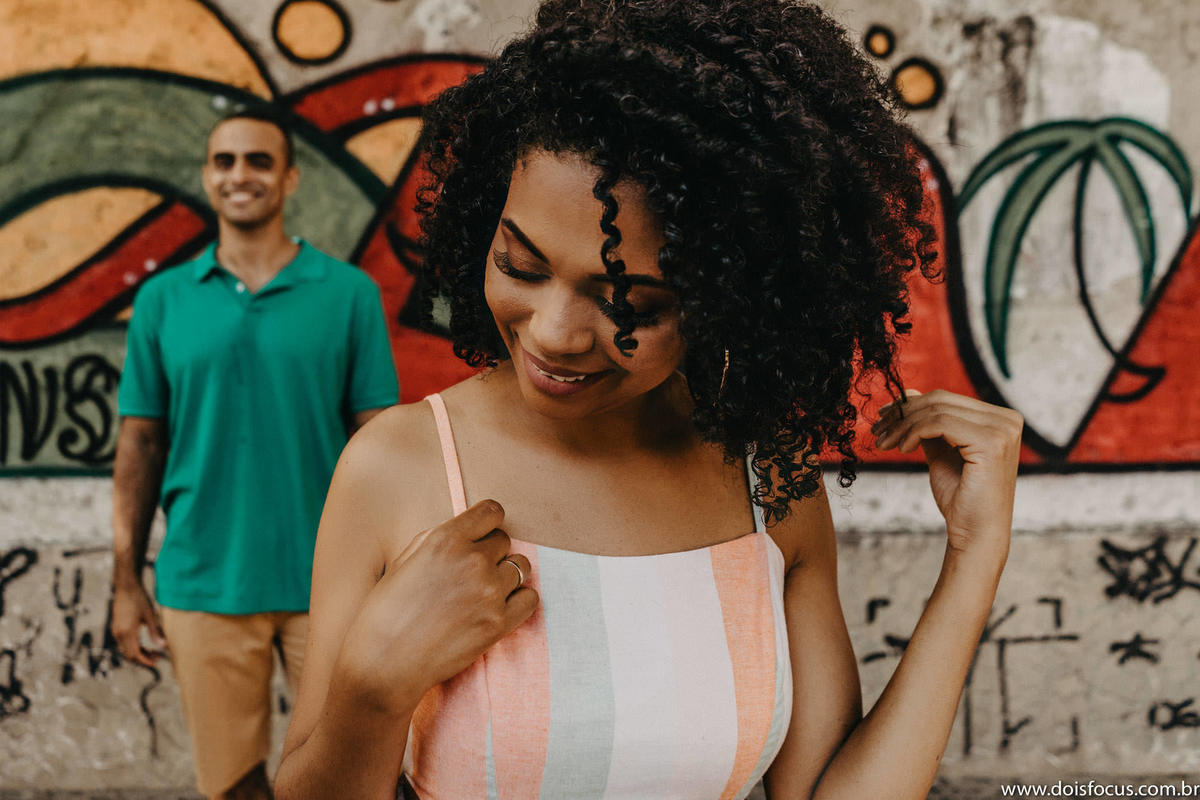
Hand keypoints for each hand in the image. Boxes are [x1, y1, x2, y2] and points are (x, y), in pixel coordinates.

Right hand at [110, 581, 166, 666]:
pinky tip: (144, 643)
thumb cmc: (139, 598)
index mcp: (127, 632)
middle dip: (143, 658)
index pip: (135, 654)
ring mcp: (115, 630)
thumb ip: (155, 632)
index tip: (156, 662)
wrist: (126, 586)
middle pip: (129, 654)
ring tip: (153, 650)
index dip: (145, 661)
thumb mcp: (150, 615)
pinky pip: (122, 643)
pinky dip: (133, 646)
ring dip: (138, 653)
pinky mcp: (115, 627)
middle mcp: (118, 633)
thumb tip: (163, 646)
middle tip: (158, 657)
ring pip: (125, 650)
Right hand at [335, 499, 537, 714]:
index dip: (487, 524)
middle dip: (491, 553)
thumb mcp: (405, 561)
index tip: (482, 536)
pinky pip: (530, 598)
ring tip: (483, 593)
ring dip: (505, 577)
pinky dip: (520, 601)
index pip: (492, 512)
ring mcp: (489, 592)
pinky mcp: (500, 623)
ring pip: (520, 567)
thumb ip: (439, 540)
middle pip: (504, 541)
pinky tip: (499, 608)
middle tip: (470, 575)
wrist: (383, 664)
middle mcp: (472, 560)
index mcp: (446, 539)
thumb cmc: (386, 613)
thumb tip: (466, 532)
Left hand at [871, 389, 1022, 561]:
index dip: (910, 404)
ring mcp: (1003, 430)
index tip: (883, 417)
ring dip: (903, 425)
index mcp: (1000, 418)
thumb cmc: (961, 497)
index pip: (946, 398)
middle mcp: (1008, 419)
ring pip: (937, 410)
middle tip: (877, 430)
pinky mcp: (991, 443)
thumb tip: (909, 395)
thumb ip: (929, 424)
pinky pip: (940, 424)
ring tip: (885, 442)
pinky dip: (914, 432)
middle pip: (940, 400)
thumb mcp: (941, 452)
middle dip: (902, 414)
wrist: (975, 534)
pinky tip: (902, 449)